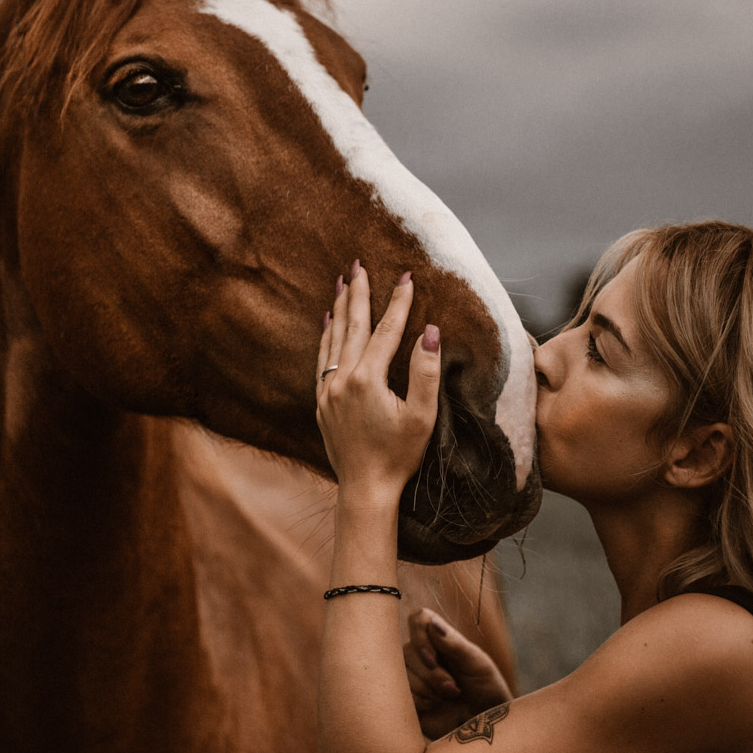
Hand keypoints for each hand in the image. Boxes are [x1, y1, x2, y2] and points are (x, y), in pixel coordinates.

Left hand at [315, 264, 440, 498]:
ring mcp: (328, 390)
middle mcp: (342, 379)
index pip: (386, 330)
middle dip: (358, 293)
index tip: (406, 276)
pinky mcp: (322, 401)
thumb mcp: (422, 416)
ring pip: (333, 338)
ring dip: (340, 308)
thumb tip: (430, 332)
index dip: (398, 302)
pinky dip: (326, 335)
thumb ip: (425, 372)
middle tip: (358, 263)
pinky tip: (328, 321)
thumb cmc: (399, 455)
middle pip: (353, 326)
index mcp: (368, 379)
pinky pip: (322, 357)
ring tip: (342, 282)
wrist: (365, 489)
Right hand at [402, 607, 513, 739]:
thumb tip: (432, 623)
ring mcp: (413, 677)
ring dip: (427, 688)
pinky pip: (400, 694)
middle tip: (453, 688)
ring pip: (401, 673)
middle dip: (431, 673)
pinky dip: (420, 701)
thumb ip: (455, 644)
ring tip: (448, 697)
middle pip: (407, 650)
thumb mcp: (478, 664)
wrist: (487, 724)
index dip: (421, 637)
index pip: (418, 620)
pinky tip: (434, 706)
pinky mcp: (408, 699)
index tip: (434, 658)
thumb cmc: (487, 690)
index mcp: (440, 640)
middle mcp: (422, 655)